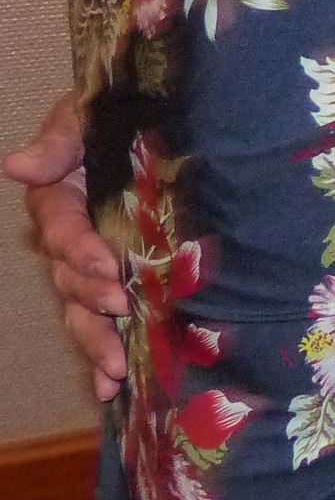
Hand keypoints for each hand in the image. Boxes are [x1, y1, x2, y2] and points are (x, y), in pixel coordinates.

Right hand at [3, 92, 127, 400]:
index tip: (106, 264)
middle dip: (92, 298)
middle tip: (122, 309)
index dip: (79, 250)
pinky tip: (112, 388)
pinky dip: (103, 356)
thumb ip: (58, 141)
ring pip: (82, 309)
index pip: (61, 230)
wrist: (154, 115)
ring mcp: (91, 262)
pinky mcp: (116, 278)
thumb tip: (15, 165)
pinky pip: (102, 320)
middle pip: (69, 279)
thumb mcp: (86, 113)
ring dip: (96, 340)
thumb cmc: (116, 111)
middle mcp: (71, 237)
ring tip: (115, 371)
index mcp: (60, 198)